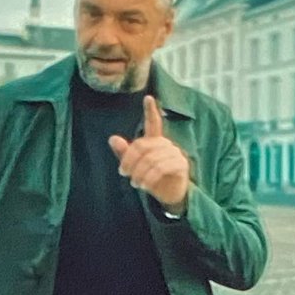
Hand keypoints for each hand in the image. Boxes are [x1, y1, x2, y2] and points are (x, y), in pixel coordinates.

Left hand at [108, 95, 189, 213]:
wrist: (170, 196)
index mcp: (155, 141)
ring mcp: (175, 153)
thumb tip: (112, 138)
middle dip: (130, 160)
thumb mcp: (136, 167)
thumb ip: (125, 154)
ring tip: (135, 183)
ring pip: (152, 158)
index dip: (151, 111)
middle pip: (143, 145)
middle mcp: (166, 144)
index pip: (154, 123)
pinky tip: (145, 185)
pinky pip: (162, 167)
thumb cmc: (153, 178)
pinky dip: (150, 177)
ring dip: (139, 172)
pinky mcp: (181, 165)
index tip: (148, 97)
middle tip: (123, 173)